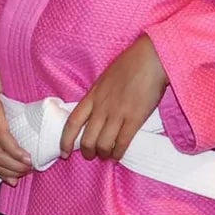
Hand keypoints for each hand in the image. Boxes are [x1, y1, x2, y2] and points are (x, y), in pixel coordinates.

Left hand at [60, 35, 169, 161]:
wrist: (150, 59)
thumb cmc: (129, 65)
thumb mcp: (104, 80)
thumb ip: (98, 96)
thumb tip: (94, 111)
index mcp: (92, 96)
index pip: (72, 122)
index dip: (66, 140)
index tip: (63, 152)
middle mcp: (102, 107)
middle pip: (87, 138)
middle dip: (87, 152)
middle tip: (90, 155)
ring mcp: (118, 114)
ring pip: (103, 144)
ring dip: (103, 154)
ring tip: (106, 155)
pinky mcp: (134, 118)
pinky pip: (122, 142)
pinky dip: (118, 152)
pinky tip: (118, 155)